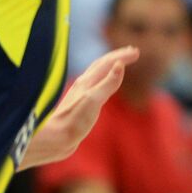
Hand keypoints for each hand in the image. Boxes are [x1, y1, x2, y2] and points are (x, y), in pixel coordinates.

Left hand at [19, 46, 136, 169]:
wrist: (54, 140)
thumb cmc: (73, 121)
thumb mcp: (94, 100)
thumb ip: (108, 83)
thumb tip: (120, 64)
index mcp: (87, 81)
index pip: (107, 63)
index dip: (122, 56)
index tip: (137, 52)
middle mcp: (83, 84)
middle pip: (101, 64)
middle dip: (116, 57)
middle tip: (132, 52)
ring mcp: (80, 94)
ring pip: (96, 74)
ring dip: (109, 66)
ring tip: (119, 65)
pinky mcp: (79, 105)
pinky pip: (95, 86)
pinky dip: (103, 80)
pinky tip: (103, 86)